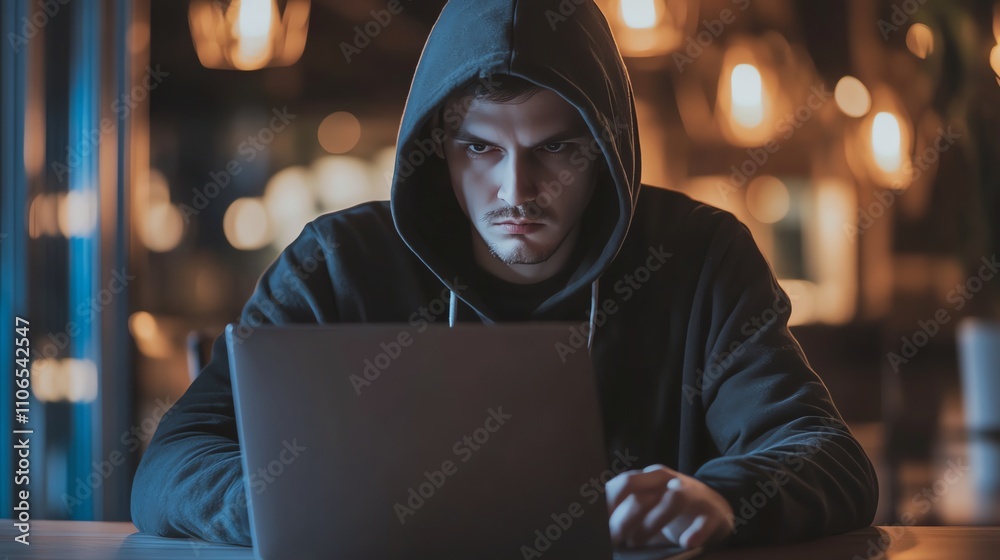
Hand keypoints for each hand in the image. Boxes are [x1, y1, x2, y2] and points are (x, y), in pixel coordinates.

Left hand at [606, 464, 733, 549]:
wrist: (717, 508)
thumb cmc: (672, 511)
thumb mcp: (650, 504)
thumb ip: (628, 512)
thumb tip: (602, 533)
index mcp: (650, 478)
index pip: (622, 483)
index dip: (606, 504)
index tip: (595, 525)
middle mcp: (669, 480)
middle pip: (639, 487)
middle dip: (622, 513)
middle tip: (613, 538)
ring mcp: (693, 494)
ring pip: (672, 499)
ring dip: (651, 523)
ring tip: (636, 543)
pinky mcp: (712, 512)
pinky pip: (705, 520)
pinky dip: (696, 532)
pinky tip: (686, 543)